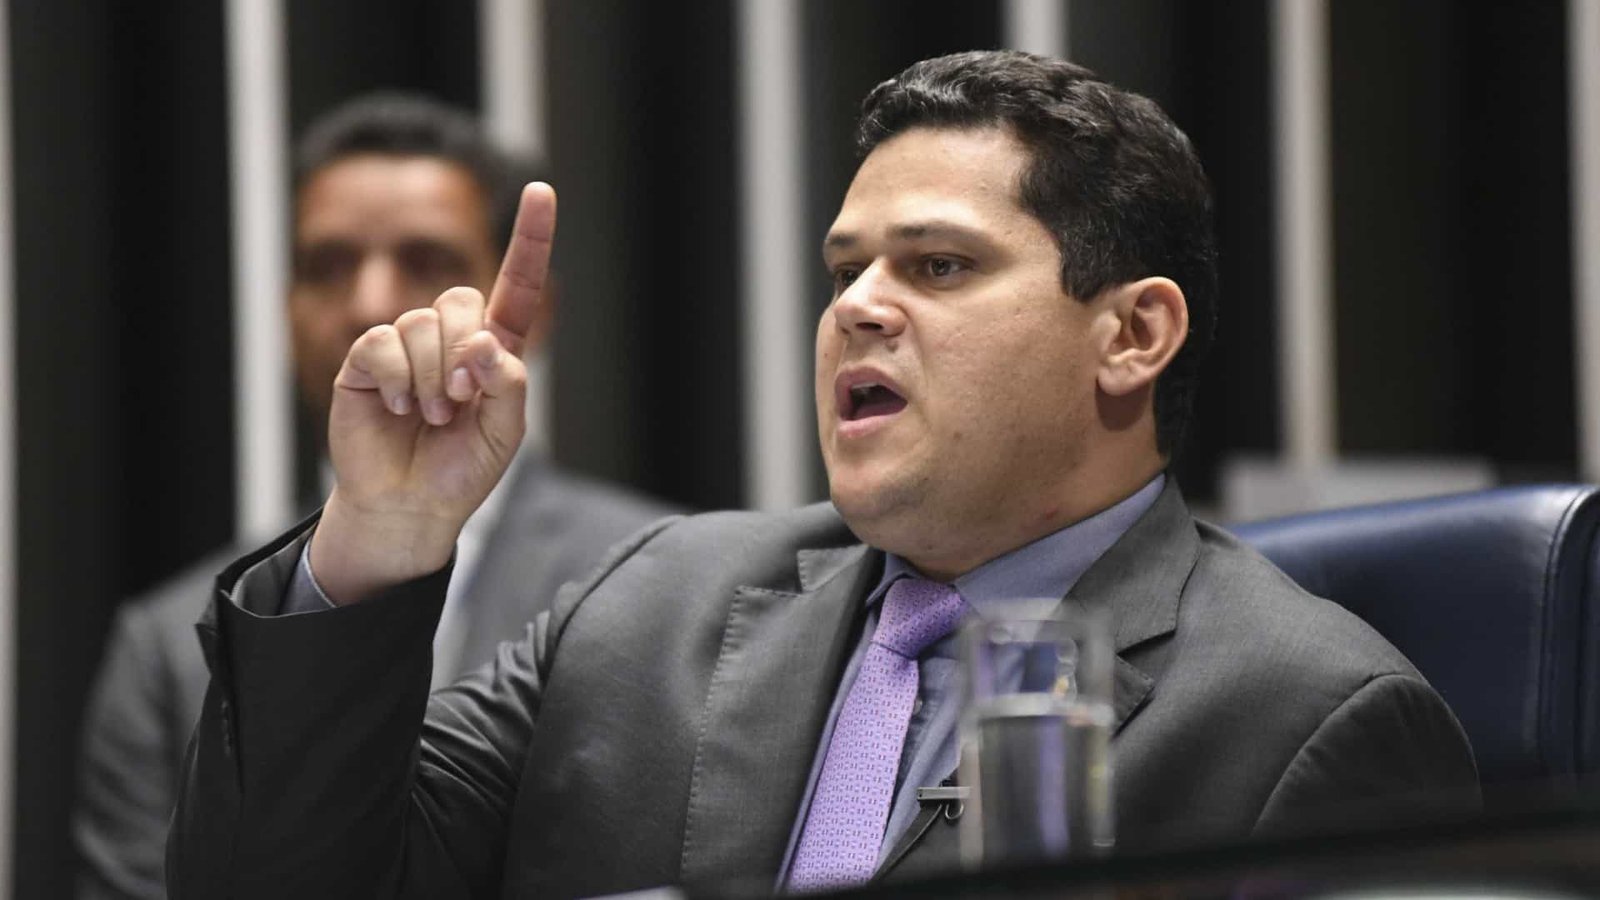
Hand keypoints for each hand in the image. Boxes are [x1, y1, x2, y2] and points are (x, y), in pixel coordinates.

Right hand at [308, 183, 555, 603]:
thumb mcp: (505, 432)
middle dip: (464, 354)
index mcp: (495, 348)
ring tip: (431, 416)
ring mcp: (407, 345)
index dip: (529, 238)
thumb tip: (483, 343)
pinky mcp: (367, 360)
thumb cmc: (461, 468)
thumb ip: (508, 383)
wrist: (409, 503)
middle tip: (460, 402)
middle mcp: (451, 337)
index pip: (517, 284)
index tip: (540, 192)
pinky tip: (399, 408)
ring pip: (422, 322)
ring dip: (431, 377)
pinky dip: (397, 379)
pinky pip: (383, 342)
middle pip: (462, 300)